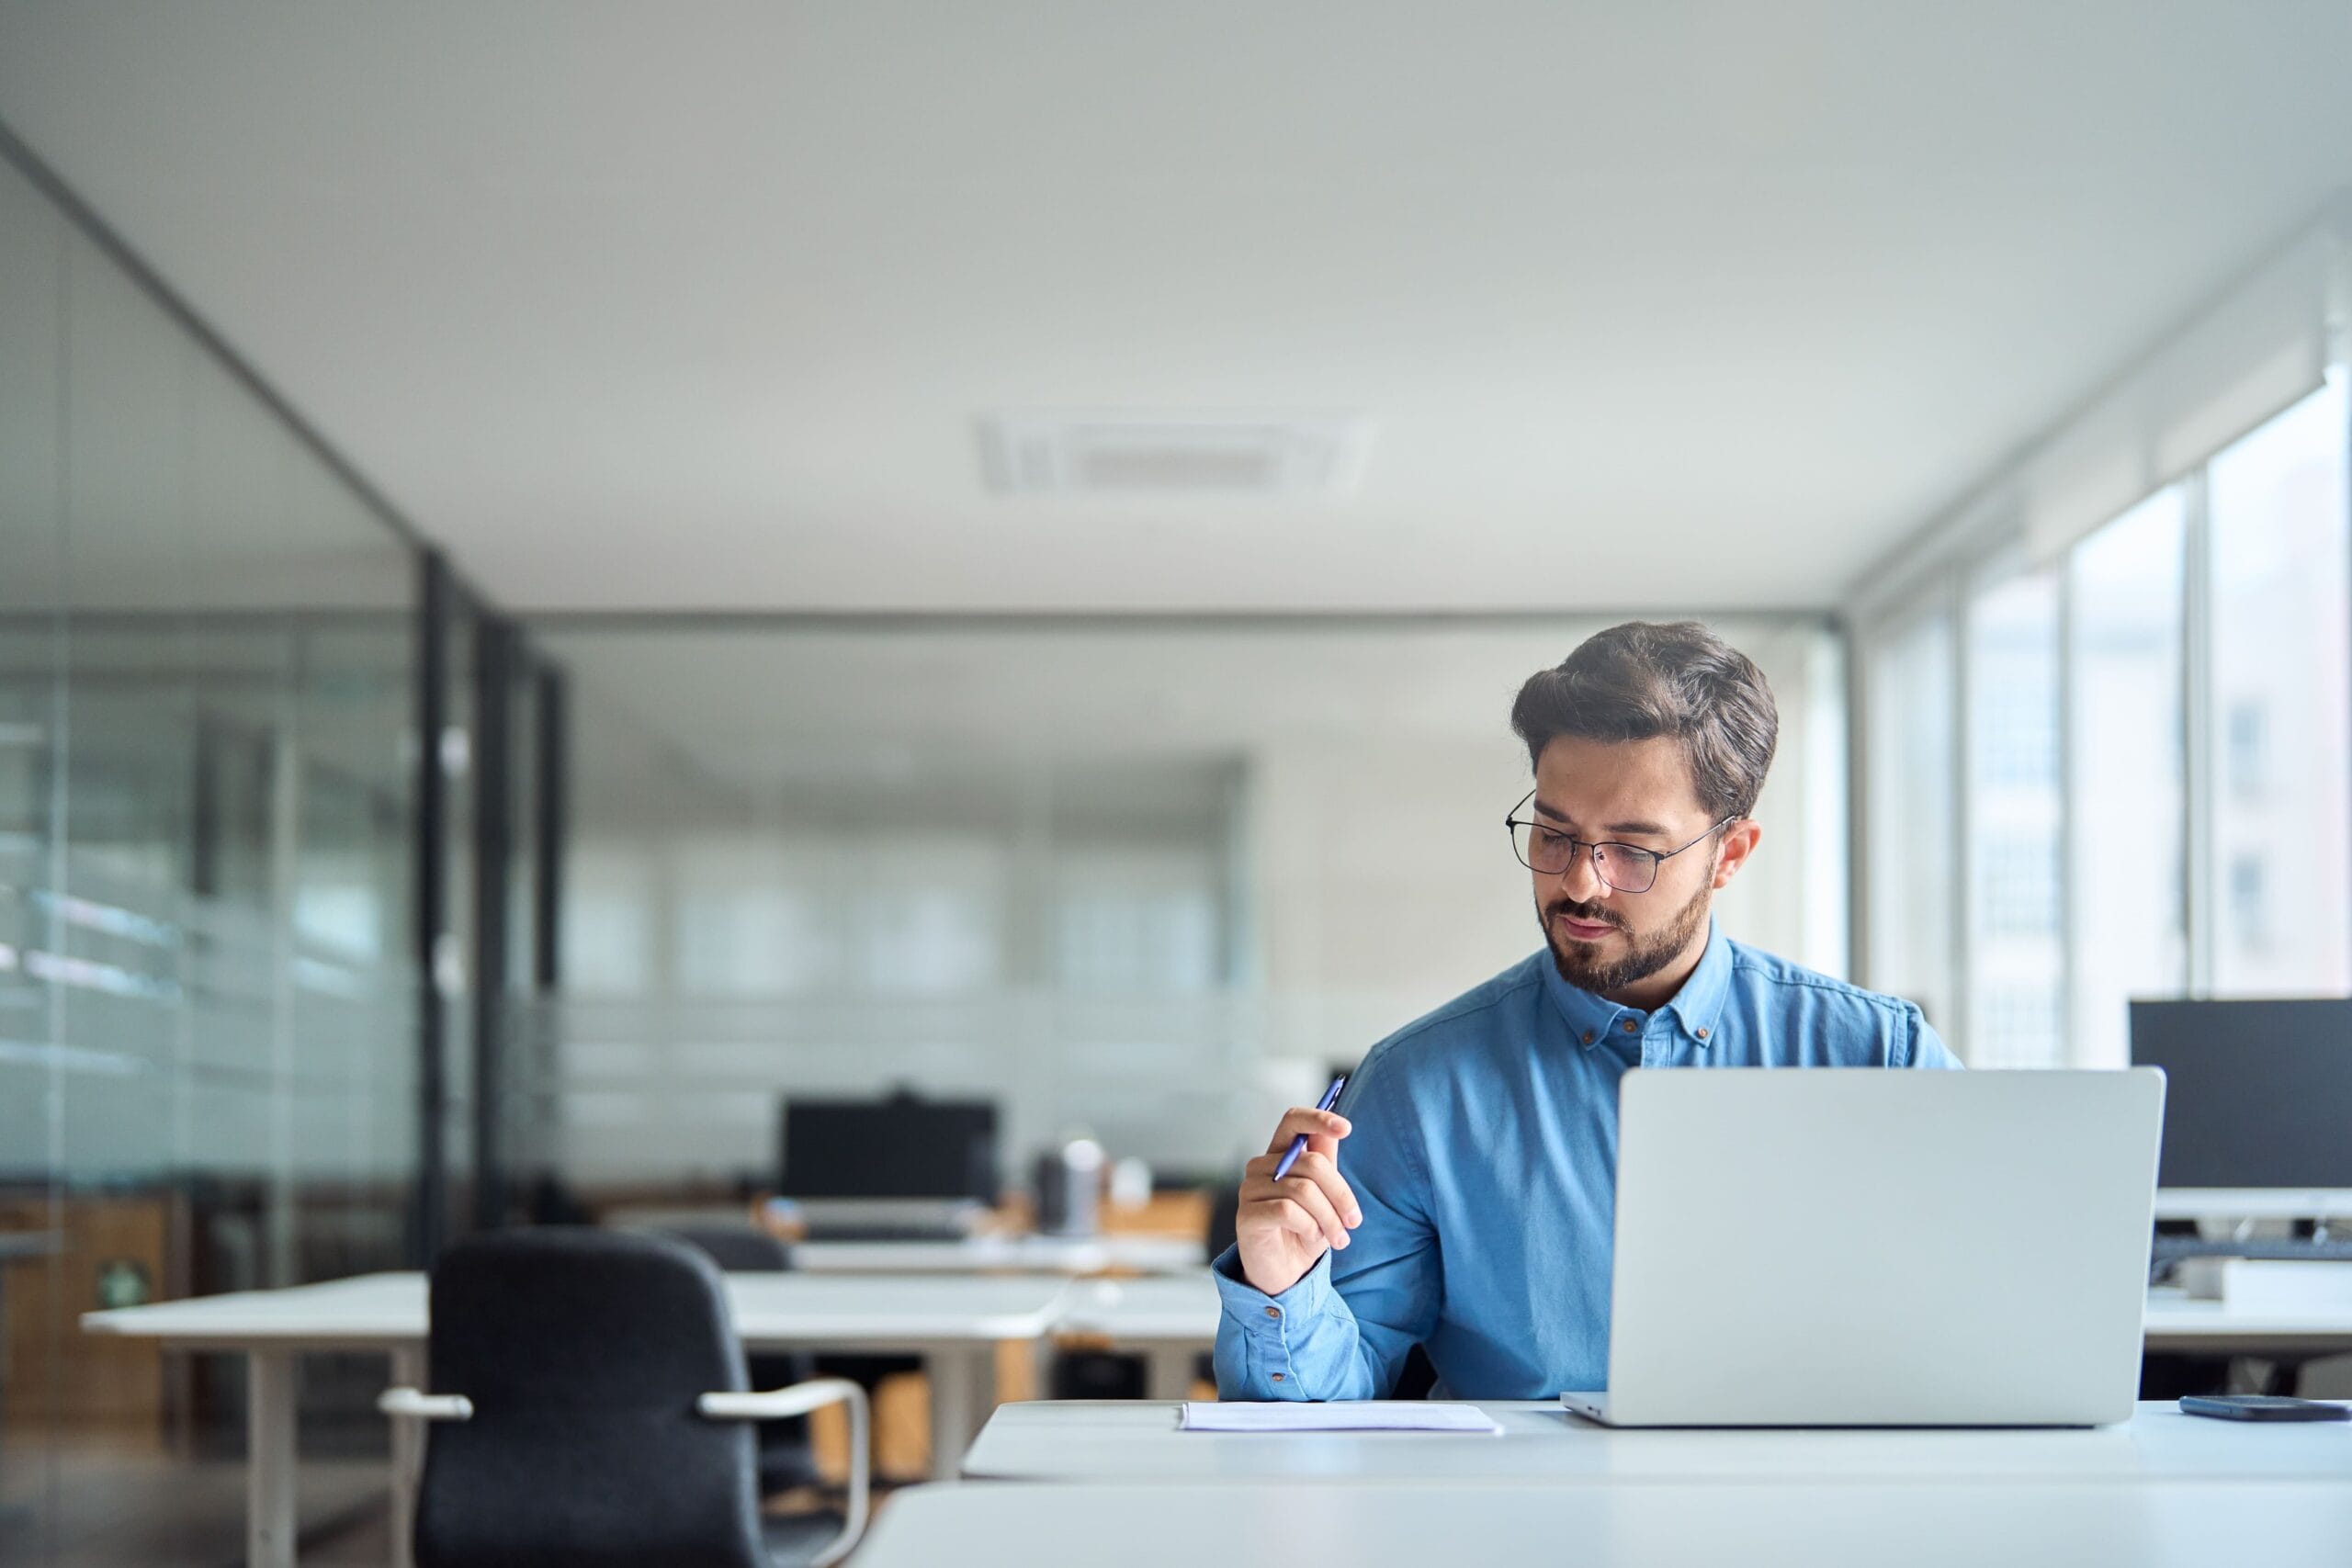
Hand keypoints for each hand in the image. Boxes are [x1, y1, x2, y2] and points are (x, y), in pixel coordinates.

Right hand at [1234, 1105, 1362, 1296]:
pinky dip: (1310, 1227)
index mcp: (1280, 1155)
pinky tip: (1312, 1238)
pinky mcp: (1246, 1215)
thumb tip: (1338, 1128)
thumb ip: (1326, 1163)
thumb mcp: (1324, 1197)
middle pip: (1311, 1163)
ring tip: (1338, 1238)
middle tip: (1354, 1221)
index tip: (1345, 1128)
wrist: (1285, 1274)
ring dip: (1329, 1218)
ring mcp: (1249, 1190)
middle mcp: (1261, 1167)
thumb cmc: (1305, 1231)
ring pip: (1304, 1190)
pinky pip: (1287, 1211)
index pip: (1293, 1121)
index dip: (1319, 1119)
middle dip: (1341, 1194)